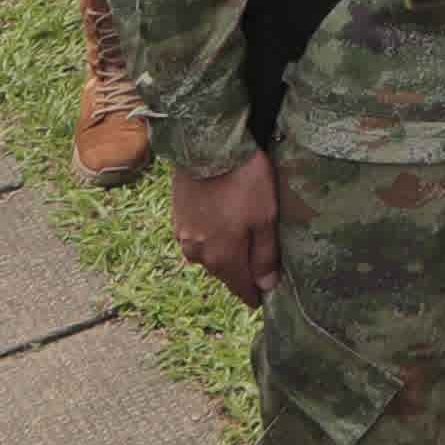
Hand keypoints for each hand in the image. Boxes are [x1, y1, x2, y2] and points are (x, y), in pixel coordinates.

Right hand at [170, 149, 282, 304]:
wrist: (206, 146)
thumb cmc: (243, 180)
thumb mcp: (265, 217)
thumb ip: (265, 255)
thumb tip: (266, 286)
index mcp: (222, 258)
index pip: (240, 289)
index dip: (254, 295)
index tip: (264, 298)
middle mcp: (198, 254)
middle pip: (225, 272)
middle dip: (241, 271)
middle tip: (259, 264)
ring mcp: (184, 235)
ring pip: (209, 254)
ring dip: (224, 251)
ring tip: (241, 237)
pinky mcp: (177, 217)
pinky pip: (197, 236)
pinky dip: (211, 235)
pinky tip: (222, 220)